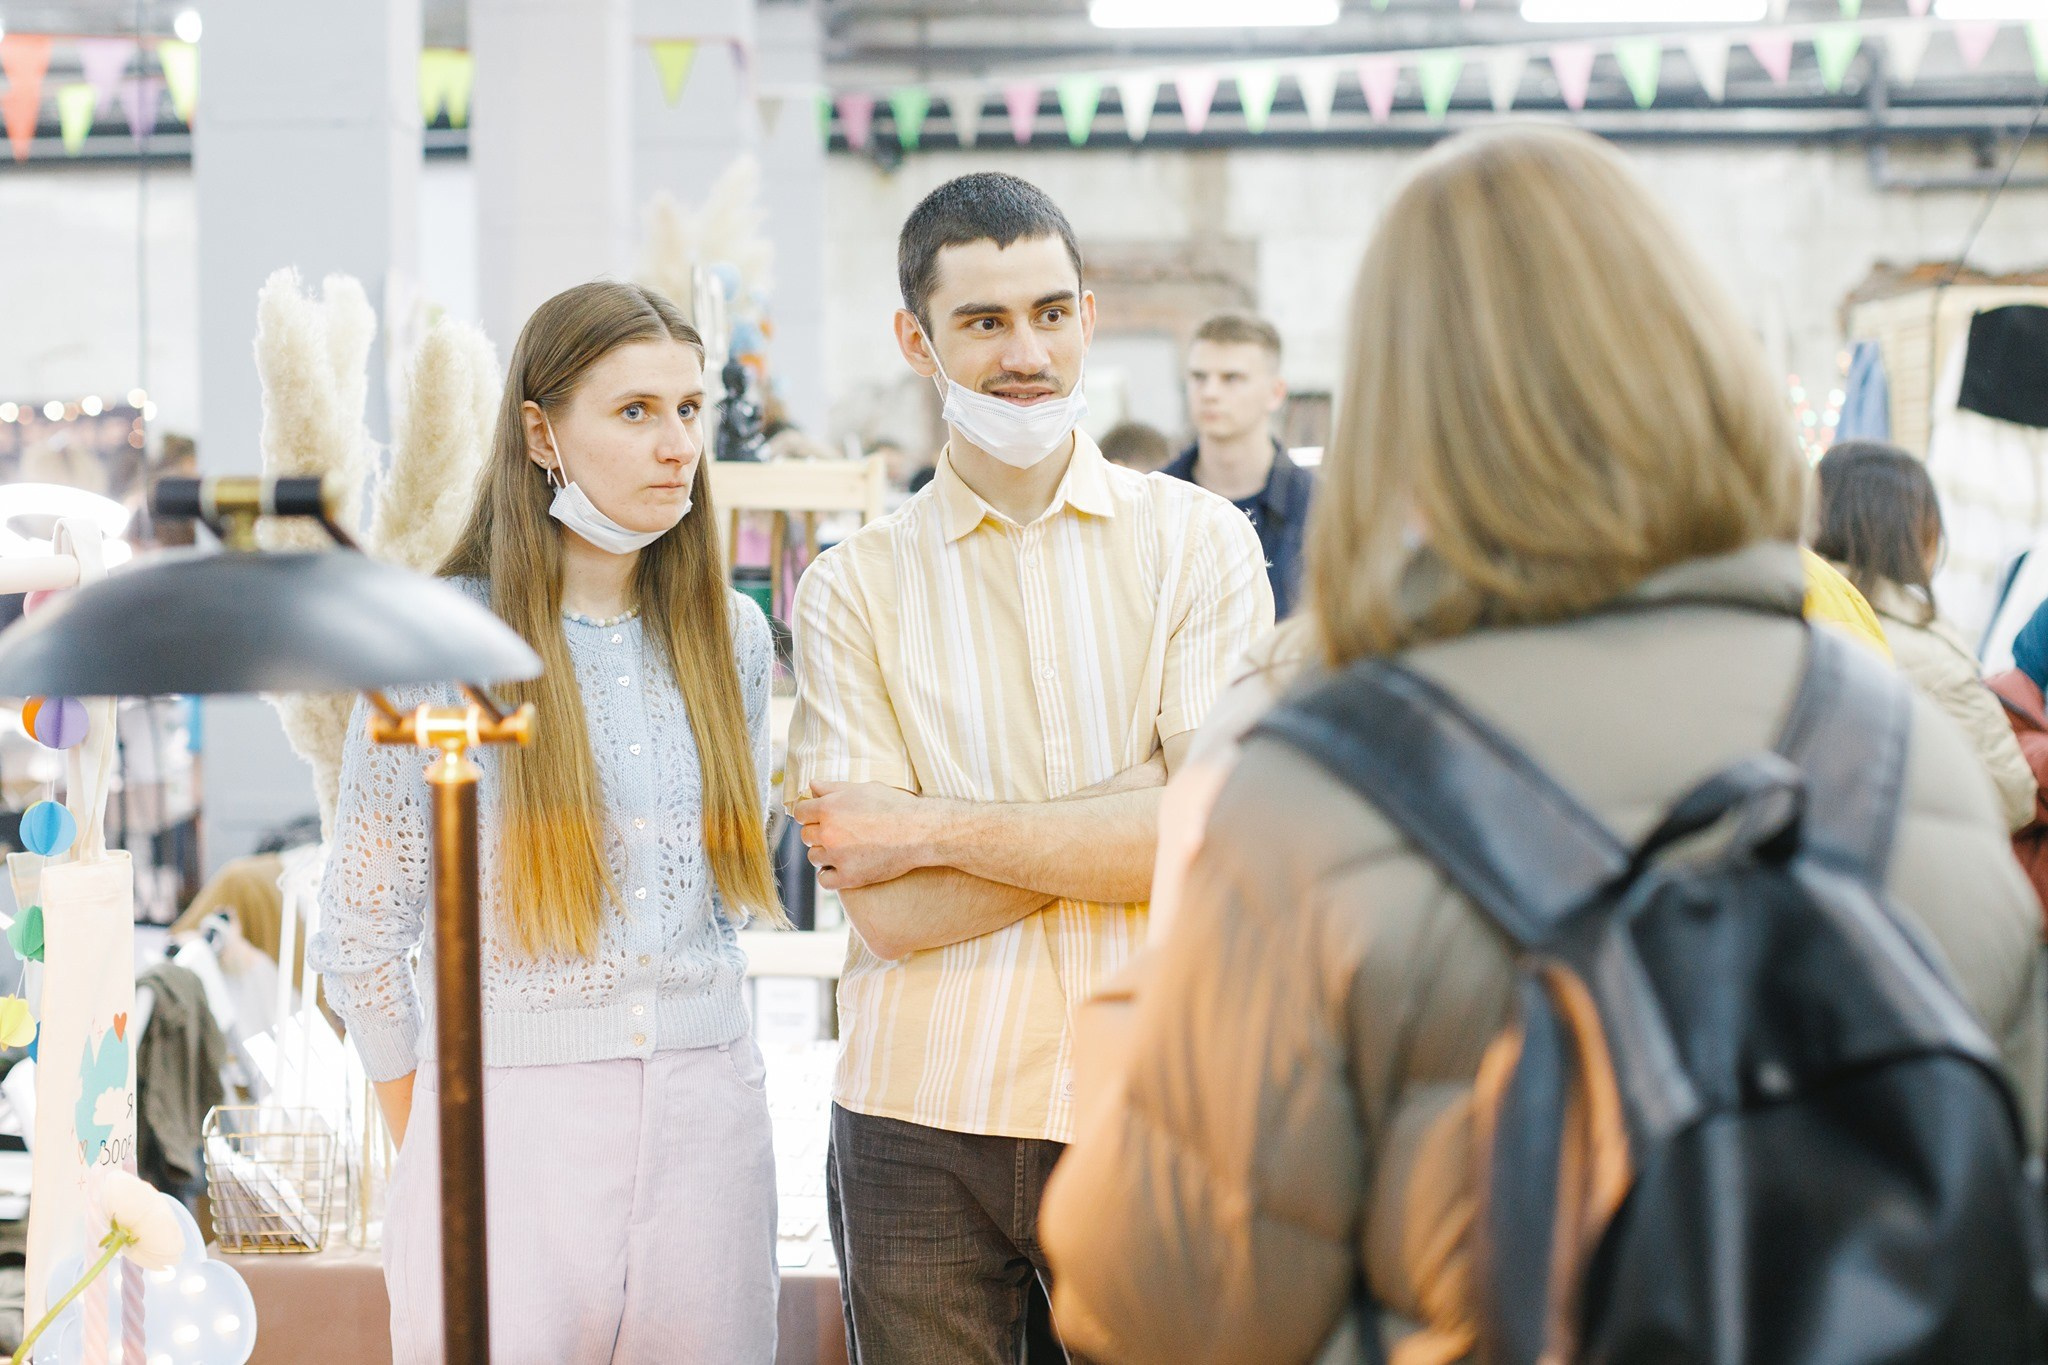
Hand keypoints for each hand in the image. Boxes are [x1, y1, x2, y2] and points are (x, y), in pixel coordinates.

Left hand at [792, 781, 935, 890]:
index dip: (810, 814)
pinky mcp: (849, 877)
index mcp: (828, 808)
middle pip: (806, 836)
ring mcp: (837, 857)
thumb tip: (811, 785)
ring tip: (844, 849)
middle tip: (838, 832)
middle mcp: (828, 833)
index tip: (820, 817)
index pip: (800, 813)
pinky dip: (830, 875)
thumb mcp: (863, 788)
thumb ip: (833, 788)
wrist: (919, 831)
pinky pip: (825, 880)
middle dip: (818, 833)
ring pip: (814, 857)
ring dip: (825, 854)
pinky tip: (842, 867)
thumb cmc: (893, 805)